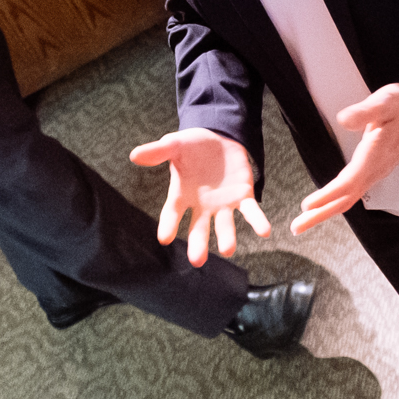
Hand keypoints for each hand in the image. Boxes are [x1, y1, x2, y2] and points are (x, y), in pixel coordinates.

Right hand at [129, 129, 269, 266]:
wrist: (219, 137)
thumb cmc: (192, 145)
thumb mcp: (174, 144)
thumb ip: (157, 151)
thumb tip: (134, 155)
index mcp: (182, 195)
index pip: (172, 213)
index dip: (168, 225)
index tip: (164, 239)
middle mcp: (202, 206)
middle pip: (198, 228)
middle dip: (198, 244)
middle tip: (197, 260)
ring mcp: (223, 204)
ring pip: (225, 224)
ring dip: (227, 237)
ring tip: (229, 249)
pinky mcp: (243, 196)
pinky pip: (250, 211)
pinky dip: (257, 221)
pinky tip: (264, 231)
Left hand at [293, 84, 398, 234]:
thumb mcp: (385, 101)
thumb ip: (364, 111)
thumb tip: (343, 119)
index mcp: (375, 155)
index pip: (348, 181)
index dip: (327, 195)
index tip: (306, 206)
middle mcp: (376, 169)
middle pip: (345, 198)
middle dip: (320, 214)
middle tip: (296, 228)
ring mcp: (376, 172)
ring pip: (348, 198)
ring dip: (325, 212)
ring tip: (303, 222)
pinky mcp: (375, 171)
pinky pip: (353, 193)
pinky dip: (336, 203)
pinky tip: (324, 207)